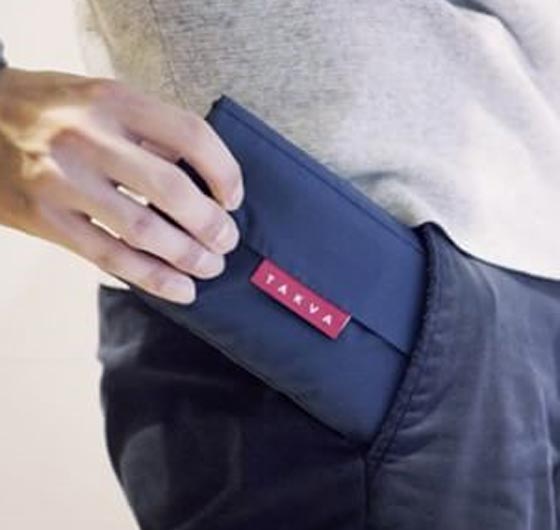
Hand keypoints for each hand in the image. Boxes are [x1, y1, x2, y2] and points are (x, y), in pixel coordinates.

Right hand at [0, 67, 243, 302]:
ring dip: (188, 257)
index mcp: (114, 101)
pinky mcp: (46, 219)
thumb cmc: (54, 111)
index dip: (225, 172)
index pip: (191, 135)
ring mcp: (63, 181)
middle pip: (172, 190)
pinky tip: (181, 290)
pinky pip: (110, 256)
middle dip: (212, 225)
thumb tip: (206, 178)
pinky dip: (153, 278)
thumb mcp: (102, 99)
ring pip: (144, 230)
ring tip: (210, 267)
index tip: (234, 198)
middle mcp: (89, 138)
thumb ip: (151, 131)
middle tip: (228, 241)